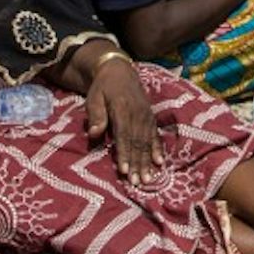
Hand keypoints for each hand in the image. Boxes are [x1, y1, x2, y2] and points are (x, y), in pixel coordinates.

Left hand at [85, 54, 163, 186]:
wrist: (119, 70)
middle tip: (138, 182)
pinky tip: (159, 162)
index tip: (124, 171)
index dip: (124, 154)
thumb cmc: (102, 87)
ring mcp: (146, 116)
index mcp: (122, 110)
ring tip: (148, 178)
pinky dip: (157, 149)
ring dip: (147, 162)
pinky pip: (155, 135)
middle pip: (138, 143)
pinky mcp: (150, 118)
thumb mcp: (93, 97)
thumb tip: (94, 134)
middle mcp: (137, 115)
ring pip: (147, 142)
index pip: (123, 136)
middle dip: (138, 164)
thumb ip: (96, 115)